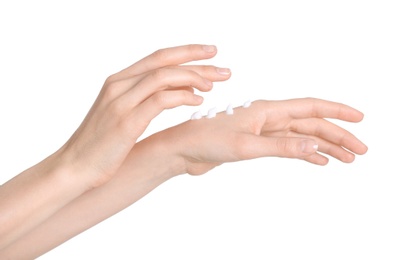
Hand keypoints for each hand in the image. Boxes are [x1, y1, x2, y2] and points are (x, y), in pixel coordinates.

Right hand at [58, 44, 230, 185]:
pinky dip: (182, 97)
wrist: (75, 167)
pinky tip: (197, 101)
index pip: (158, 57)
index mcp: (119, 81)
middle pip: (164, 62)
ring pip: (164, 77)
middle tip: (223, 70)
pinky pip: (160, 100)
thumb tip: (181, 89)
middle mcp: (119, 85)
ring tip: (213, 86)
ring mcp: (121, 102)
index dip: (186, 52)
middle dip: (197, 61)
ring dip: (193, 78)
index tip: (210, 53)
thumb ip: (149, 98)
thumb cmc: (102, 144)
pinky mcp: (126, 121)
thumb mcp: (124, 114)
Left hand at [148, 98, 367, 175]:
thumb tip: (315, 144)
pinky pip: (288, 146)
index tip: (359, 119)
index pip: (310, 108)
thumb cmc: (206, 140)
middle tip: (359, 150)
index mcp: (267, 110)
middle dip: (337, 136)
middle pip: (311, 124)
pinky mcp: (255, 143)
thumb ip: (281, 146)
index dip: (337, 112)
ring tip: (345, 158)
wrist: (183, 150)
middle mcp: (268, 117)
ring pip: (301, 136)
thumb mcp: (247, 145)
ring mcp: (263, 130)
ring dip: (324, 145)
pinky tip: (318, 159)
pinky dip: (305, 152)